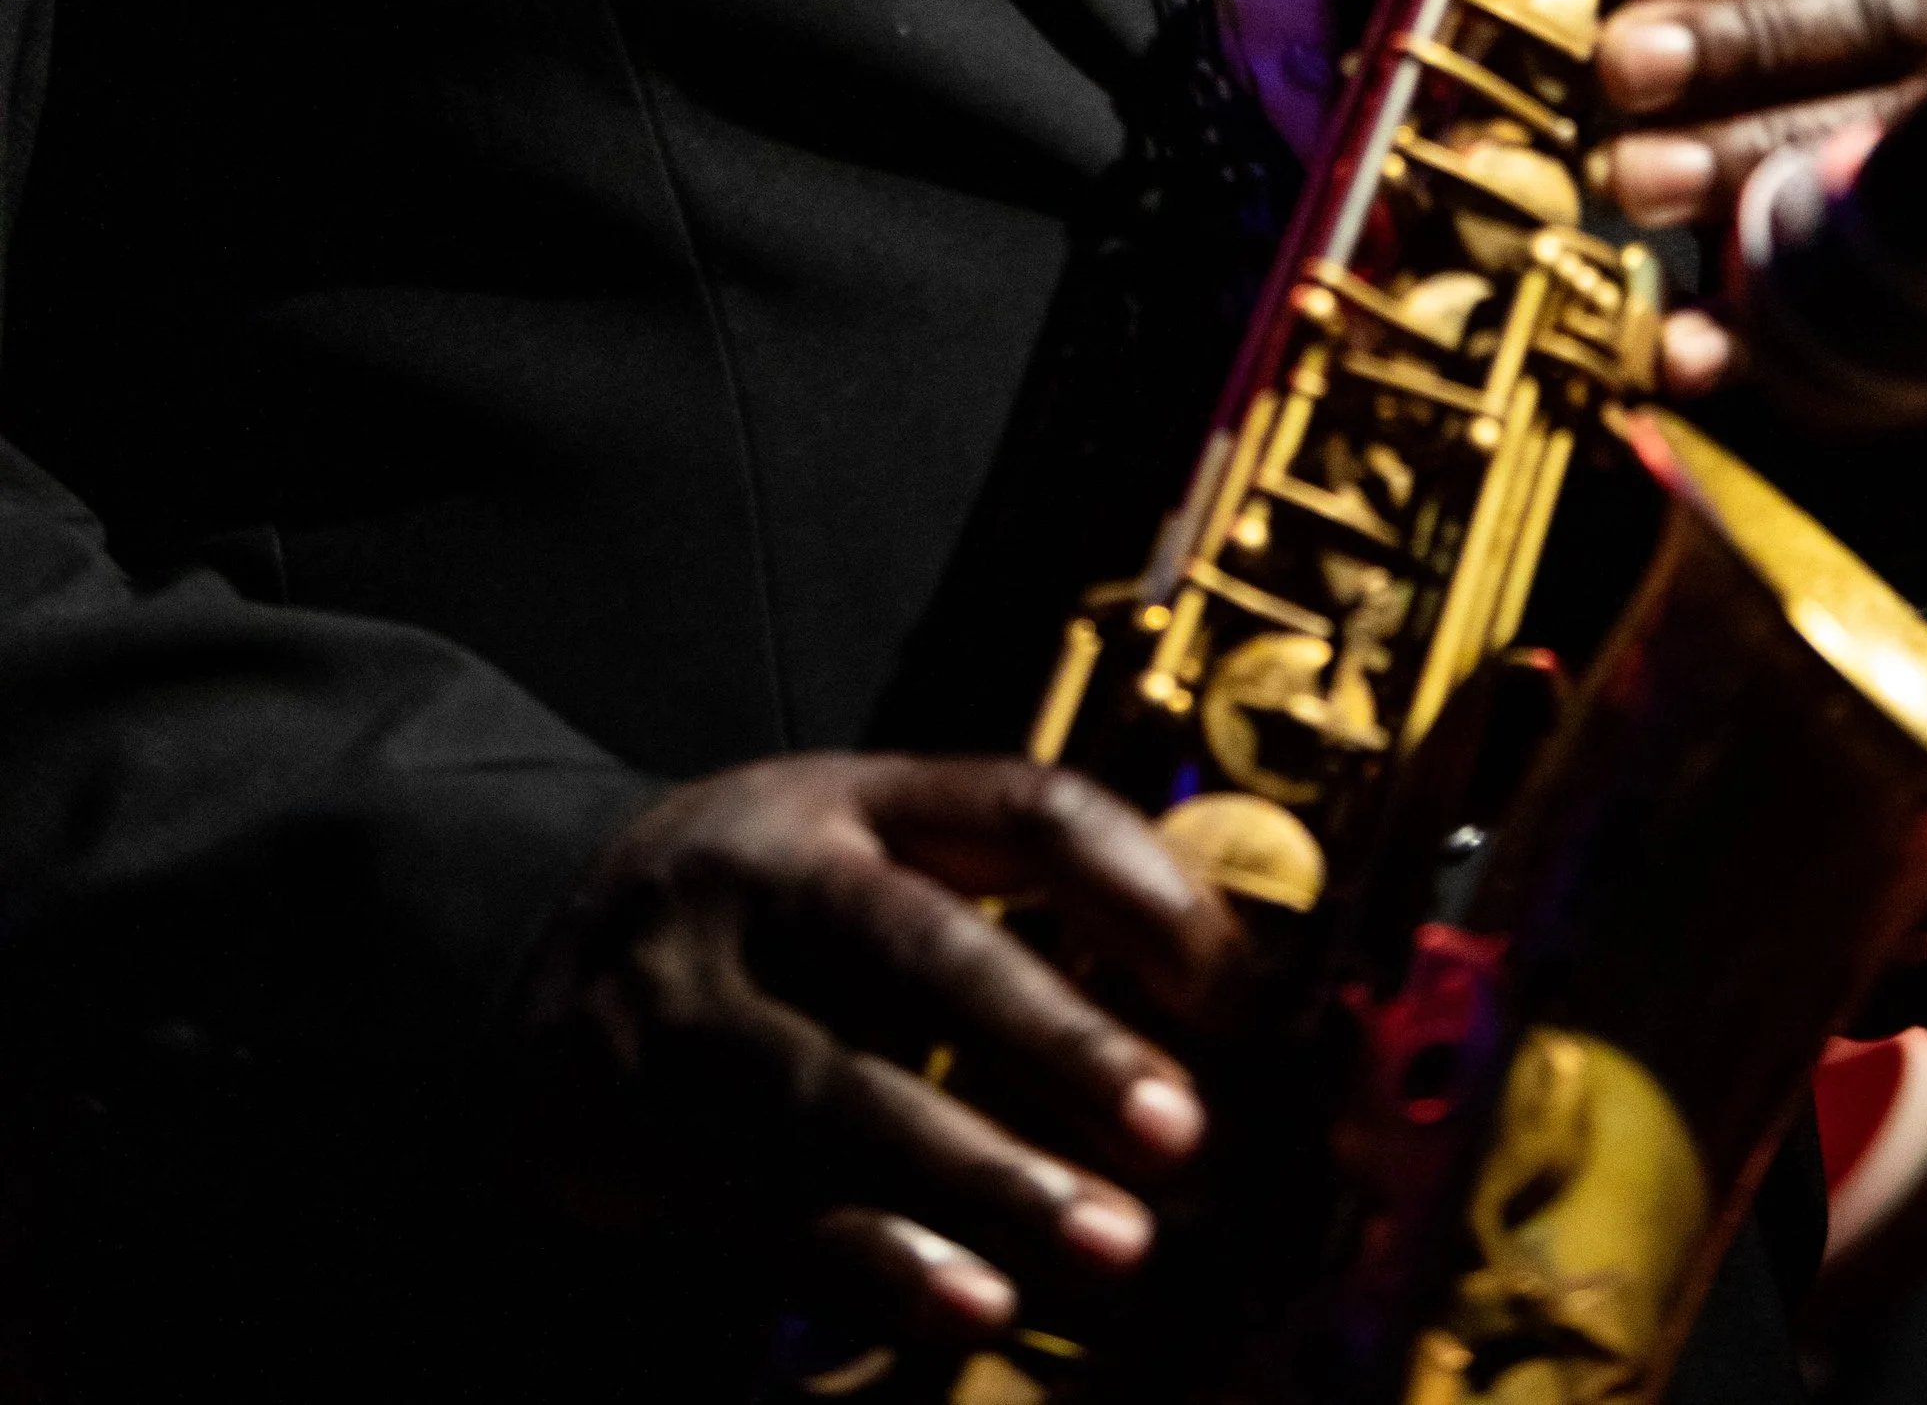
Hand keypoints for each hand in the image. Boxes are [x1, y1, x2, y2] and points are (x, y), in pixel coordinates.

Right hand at [504, 752, 1239, 1358]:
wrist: (516, 934)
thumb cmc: (753, 911)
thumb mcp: (860, 846)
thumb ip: (1001, 905)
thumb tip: (1213, 1007)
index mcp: (858, 798)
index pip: (1018, 809)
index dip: (1137, 889)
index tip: (1236, 989)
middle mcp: (770, 879)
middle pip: (925, 950)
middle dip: (1059, 1043)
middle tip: (1182, 1133)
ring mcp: (691, 999)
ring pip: (845, 1090)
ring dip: (987, 1177)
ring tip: (1112, 1245)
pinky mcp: (633, 1123)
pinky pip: (764, 1198)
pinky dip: (874, 1256)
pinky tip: (970, 1302)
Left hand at [1592, 0, 1926, 393]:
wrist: (1909, 233)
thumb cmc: (1771, 69)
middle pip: (1874, 8)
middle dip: (1739, 35)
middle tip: (1619, 64)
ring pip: (1880, 139)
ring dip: (1747, 158)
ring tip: (1632, 179)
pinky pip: (1881, 304)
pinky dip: (1771, 327)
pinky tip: (1685, 341)